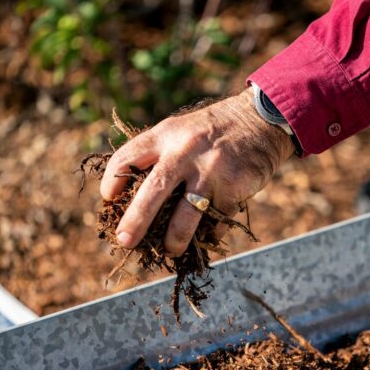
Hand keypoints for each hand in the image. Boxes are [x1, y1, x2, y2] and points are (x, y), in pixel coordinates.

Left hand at [100, 88, 293, 255]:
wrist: (260, 119)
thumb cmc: (212, 130)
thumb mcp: (181, 128)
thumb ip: (158, 153)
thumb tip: (131, 196)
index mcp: (166, 134)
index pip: (128, 158)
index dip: (112, 181)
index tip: (108, 199)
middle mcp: (186, 151)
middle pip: (153, 190)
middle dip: (135, 220)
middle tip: (124, 241)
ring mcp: (211, 170)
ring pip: (186, 214)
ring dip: (175, 238)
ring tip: (170, 250)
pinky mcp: (234, 187)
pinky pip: (216, 219)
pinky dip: (210, 231)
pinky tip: (207, 234)